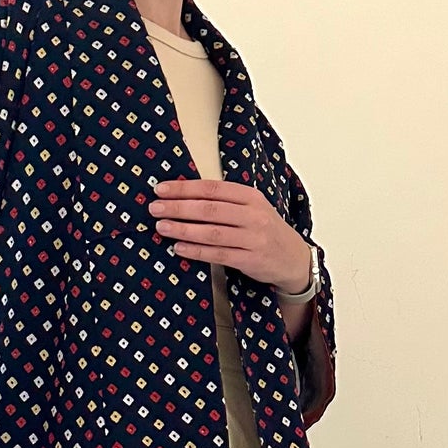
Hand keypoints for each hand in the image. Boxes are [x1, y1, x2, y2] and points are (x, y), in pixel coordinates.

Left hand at [149, 178, 313, 292]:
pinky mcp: (251, 260)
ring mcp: (253, 238)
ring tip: (161, 227)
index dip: (184, 188)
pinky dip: (196, 251)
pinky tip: (178, 248)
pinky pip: (218, 254)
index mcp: (250, 196)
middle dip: (178, 207)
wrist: (293, 257)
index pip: (212, 188)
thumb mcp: (251, 207)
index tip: (160, 189)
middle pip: (209, 209)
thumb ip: (224, 201)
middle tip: (155, 208)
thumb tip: (182, 196)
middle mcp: (253, 215)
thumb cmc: (263, 229)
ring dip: (183, 229)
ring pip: (212, 232)